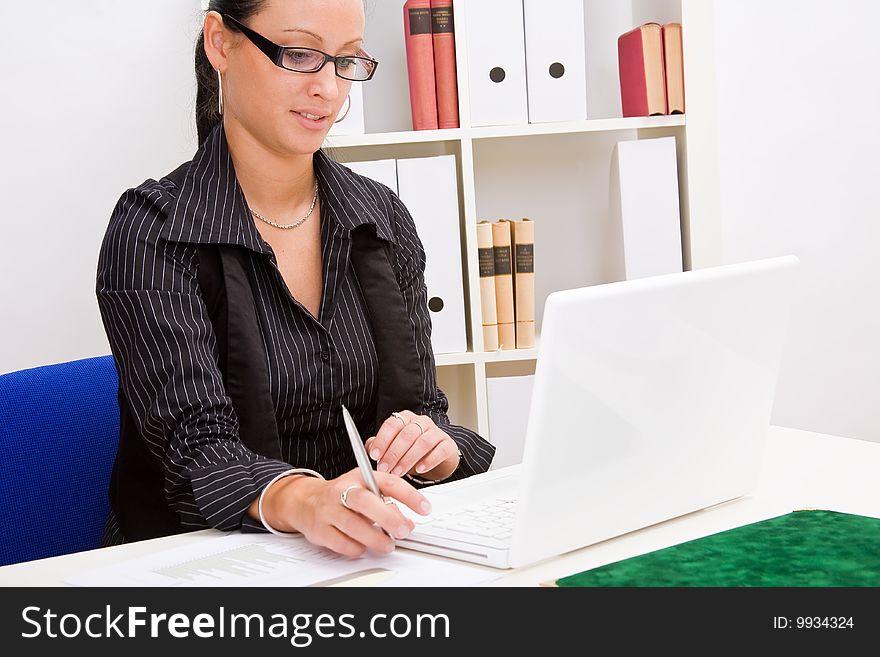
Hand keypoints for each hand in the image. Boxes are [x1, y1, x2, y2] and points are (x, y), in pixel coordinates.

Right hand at [257, 468, 431, 557]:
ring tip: (387, 545)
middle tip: (404, 530)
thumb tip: (407, 522)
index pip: (388, 482)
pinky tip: (362, 547)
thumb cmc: (342, 495)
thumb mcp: (365, 489)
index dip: (409, 495)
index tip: (425, 508)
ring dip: (375, 538)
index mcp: (360, 477)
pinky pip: (341, 542)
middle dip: (388, 517)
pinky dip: (356, 548)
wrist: (304, 501)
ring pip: (353, 525)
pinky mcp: (319, 529)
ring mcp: (329, 510)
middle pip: (365, 501)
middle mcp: (343, 490)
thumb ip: (386, 502)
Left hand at [364, 410, 460, 480]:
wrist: (437, 457)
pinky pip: (440, 450)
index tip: (374, 455)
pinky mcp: (448, 444)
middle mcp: (421, 422)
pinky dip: (429, 460)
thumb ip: (380, 446)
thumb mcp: (393, 448)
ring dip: (408, 459)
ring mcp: (436, 432)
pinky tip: (420, 469)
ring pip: (423, 442)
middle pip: (407, 434)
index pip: (392, 424)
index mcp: (405, 419)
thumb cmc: (412, 451)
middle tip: (385, 468)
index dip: (382, 440)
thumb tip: (370, 449)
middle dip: (394, 453)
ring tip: (399, 472)